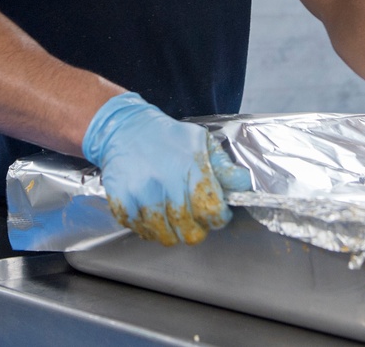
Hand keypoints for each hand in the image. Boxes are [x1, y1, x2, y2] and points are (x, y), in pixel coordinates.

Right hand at [82, 92, 250, 245]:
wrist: (126, 129)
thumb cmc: (167, 137)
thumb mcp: (201, 142)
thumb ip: (224, 166)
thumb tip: (243, 184)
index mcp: (188, 165)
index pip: (211, 210)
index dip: (218, 217)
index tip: (216, 213)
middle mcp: (163, 181)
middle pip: (189, 231)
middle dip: (197, 227)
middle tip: (194, 215)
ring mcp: (140, 194)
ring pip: (165, 236)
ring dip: (173, 230)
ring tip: (173, 212)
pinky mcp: (121, 203)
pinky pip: (142, 232)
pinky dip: (150, 228)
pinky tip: (153, 210)